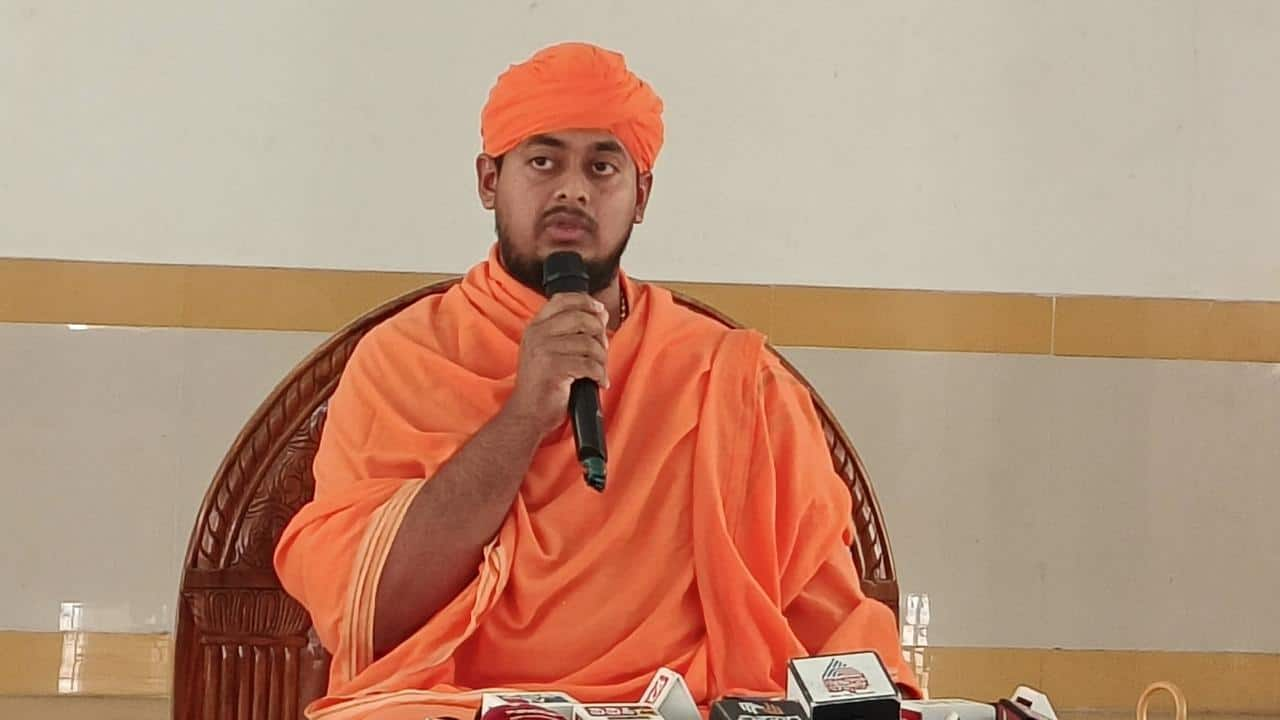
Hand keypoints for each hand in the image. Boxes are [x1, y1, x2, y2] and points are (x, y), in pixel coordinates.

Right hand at [503, 293, 608, 438]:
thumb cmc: (542, 383)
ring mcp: (544, 350)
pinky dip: (600, 374)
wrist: (527, 412)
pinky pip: (589, 364)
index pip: (563, 299)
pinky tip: (599, 381)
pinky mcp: (553, 368)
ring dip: (602, 358)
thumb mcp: (549, 349)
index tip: (600, 312)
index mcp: (536, 326)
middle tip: (602, 349)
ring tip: (599, 370)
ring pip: (589, 343)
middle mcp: (538, 334)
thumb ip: (570, 330)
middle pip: (582, 318)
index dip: (587, 302)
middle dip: (600, 333)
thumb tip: (600, 314)